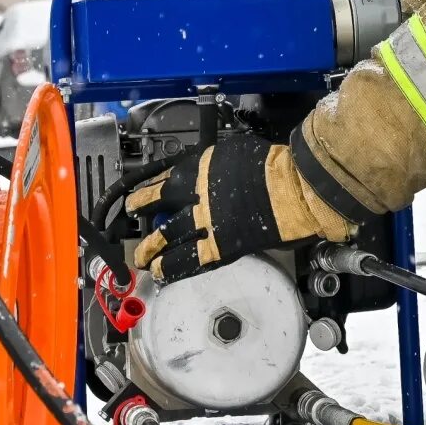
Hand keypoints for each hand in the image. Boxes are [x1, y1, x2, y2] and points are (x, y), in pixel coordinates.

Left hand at [126, 135, 354, 282]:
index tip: (139, 194)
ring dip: (152, 249)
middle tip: (133, 218)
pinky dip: (175, 268)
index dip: (148, 189)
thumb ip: (217, 163)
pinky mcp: (220, 247)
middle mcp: (196, 197)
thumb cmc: (272, 166)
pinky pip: (191, 261)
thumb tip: (212, 166)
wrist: (292, 190)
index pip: (163, 179)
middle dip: (142, 213)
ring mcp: (205, 224)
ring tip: (142, 258)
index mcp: (198, 169)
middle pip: (158, 206)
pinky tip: (164, 273)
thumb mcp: (236, 151)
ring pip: (169, 238)